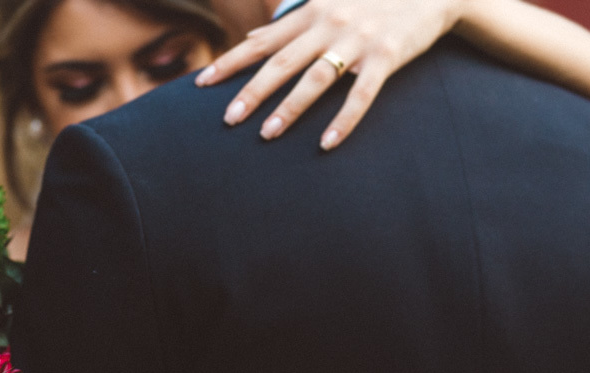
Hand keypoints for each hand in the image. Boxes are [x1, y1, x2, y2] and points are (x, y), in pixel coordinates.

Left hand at [196, 0, 467, 149]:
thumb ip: (291, 19)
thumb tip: (255, 36)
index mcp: (312, 12)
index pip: (261, 42)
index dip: (230, 62)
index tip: (201, 83)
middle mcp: (329, 24)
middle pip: (282, 63)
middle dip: (252, 92)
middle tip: (228, 120)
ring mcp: (358, 40)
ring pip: (316, 79)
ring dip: (290, 108)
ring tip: (267, 135)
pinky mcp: (387, 56)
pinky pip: (361, 94)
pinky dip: (343, 119)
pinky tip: (326, 143)